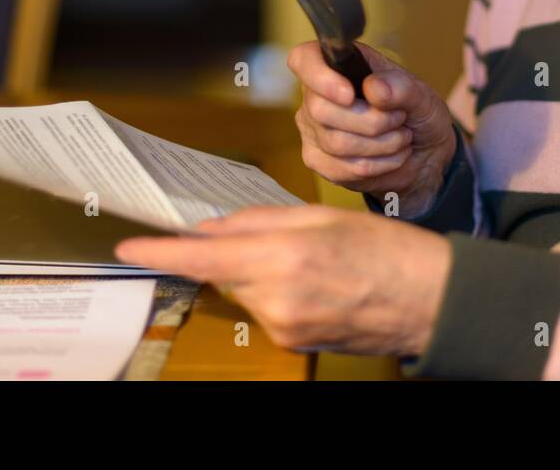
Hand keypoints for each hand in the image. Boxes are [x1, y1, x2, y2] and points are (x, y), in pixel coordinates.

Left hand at [115, 205, 451, 356]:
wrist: (429, 300)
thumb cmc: (388, 251)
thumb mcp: (323, 216)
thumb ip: (260, 220)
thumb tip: (213, 227)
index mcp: (284, 255)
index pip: (204, 257)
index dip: (161, 253)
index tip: (129, 248)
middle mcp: (277, 297)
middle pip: (227, 270)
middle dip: (240, 250)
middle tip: (286, 237)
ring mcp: (284, 327)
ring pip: (247, 290)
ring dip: (265, 272)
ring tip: (316, 263)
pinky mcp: (293, 343)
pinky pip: (268, 310)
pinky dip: (280, 293)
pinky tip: (318, 284)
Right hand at [287, 41, 458, 219]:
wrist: (425, 152)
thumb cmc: (417, 113)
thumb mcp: (421, 95)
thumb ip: (400, 88)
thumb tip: (374, 88)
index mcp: (338, 64)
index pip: (304, 59)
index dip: (319, 76)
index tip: (349, 94)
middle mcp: (317, 93)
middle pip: (320, 109)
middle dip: (372, 121)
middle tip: (399, 119)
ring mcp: (313, 128)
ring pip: (335, 142)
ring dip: (380, 144)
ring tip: (401, 137)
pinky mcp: (318, 160)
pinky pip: (340, 168)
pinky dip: (376, 164)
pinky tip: (391, 156)